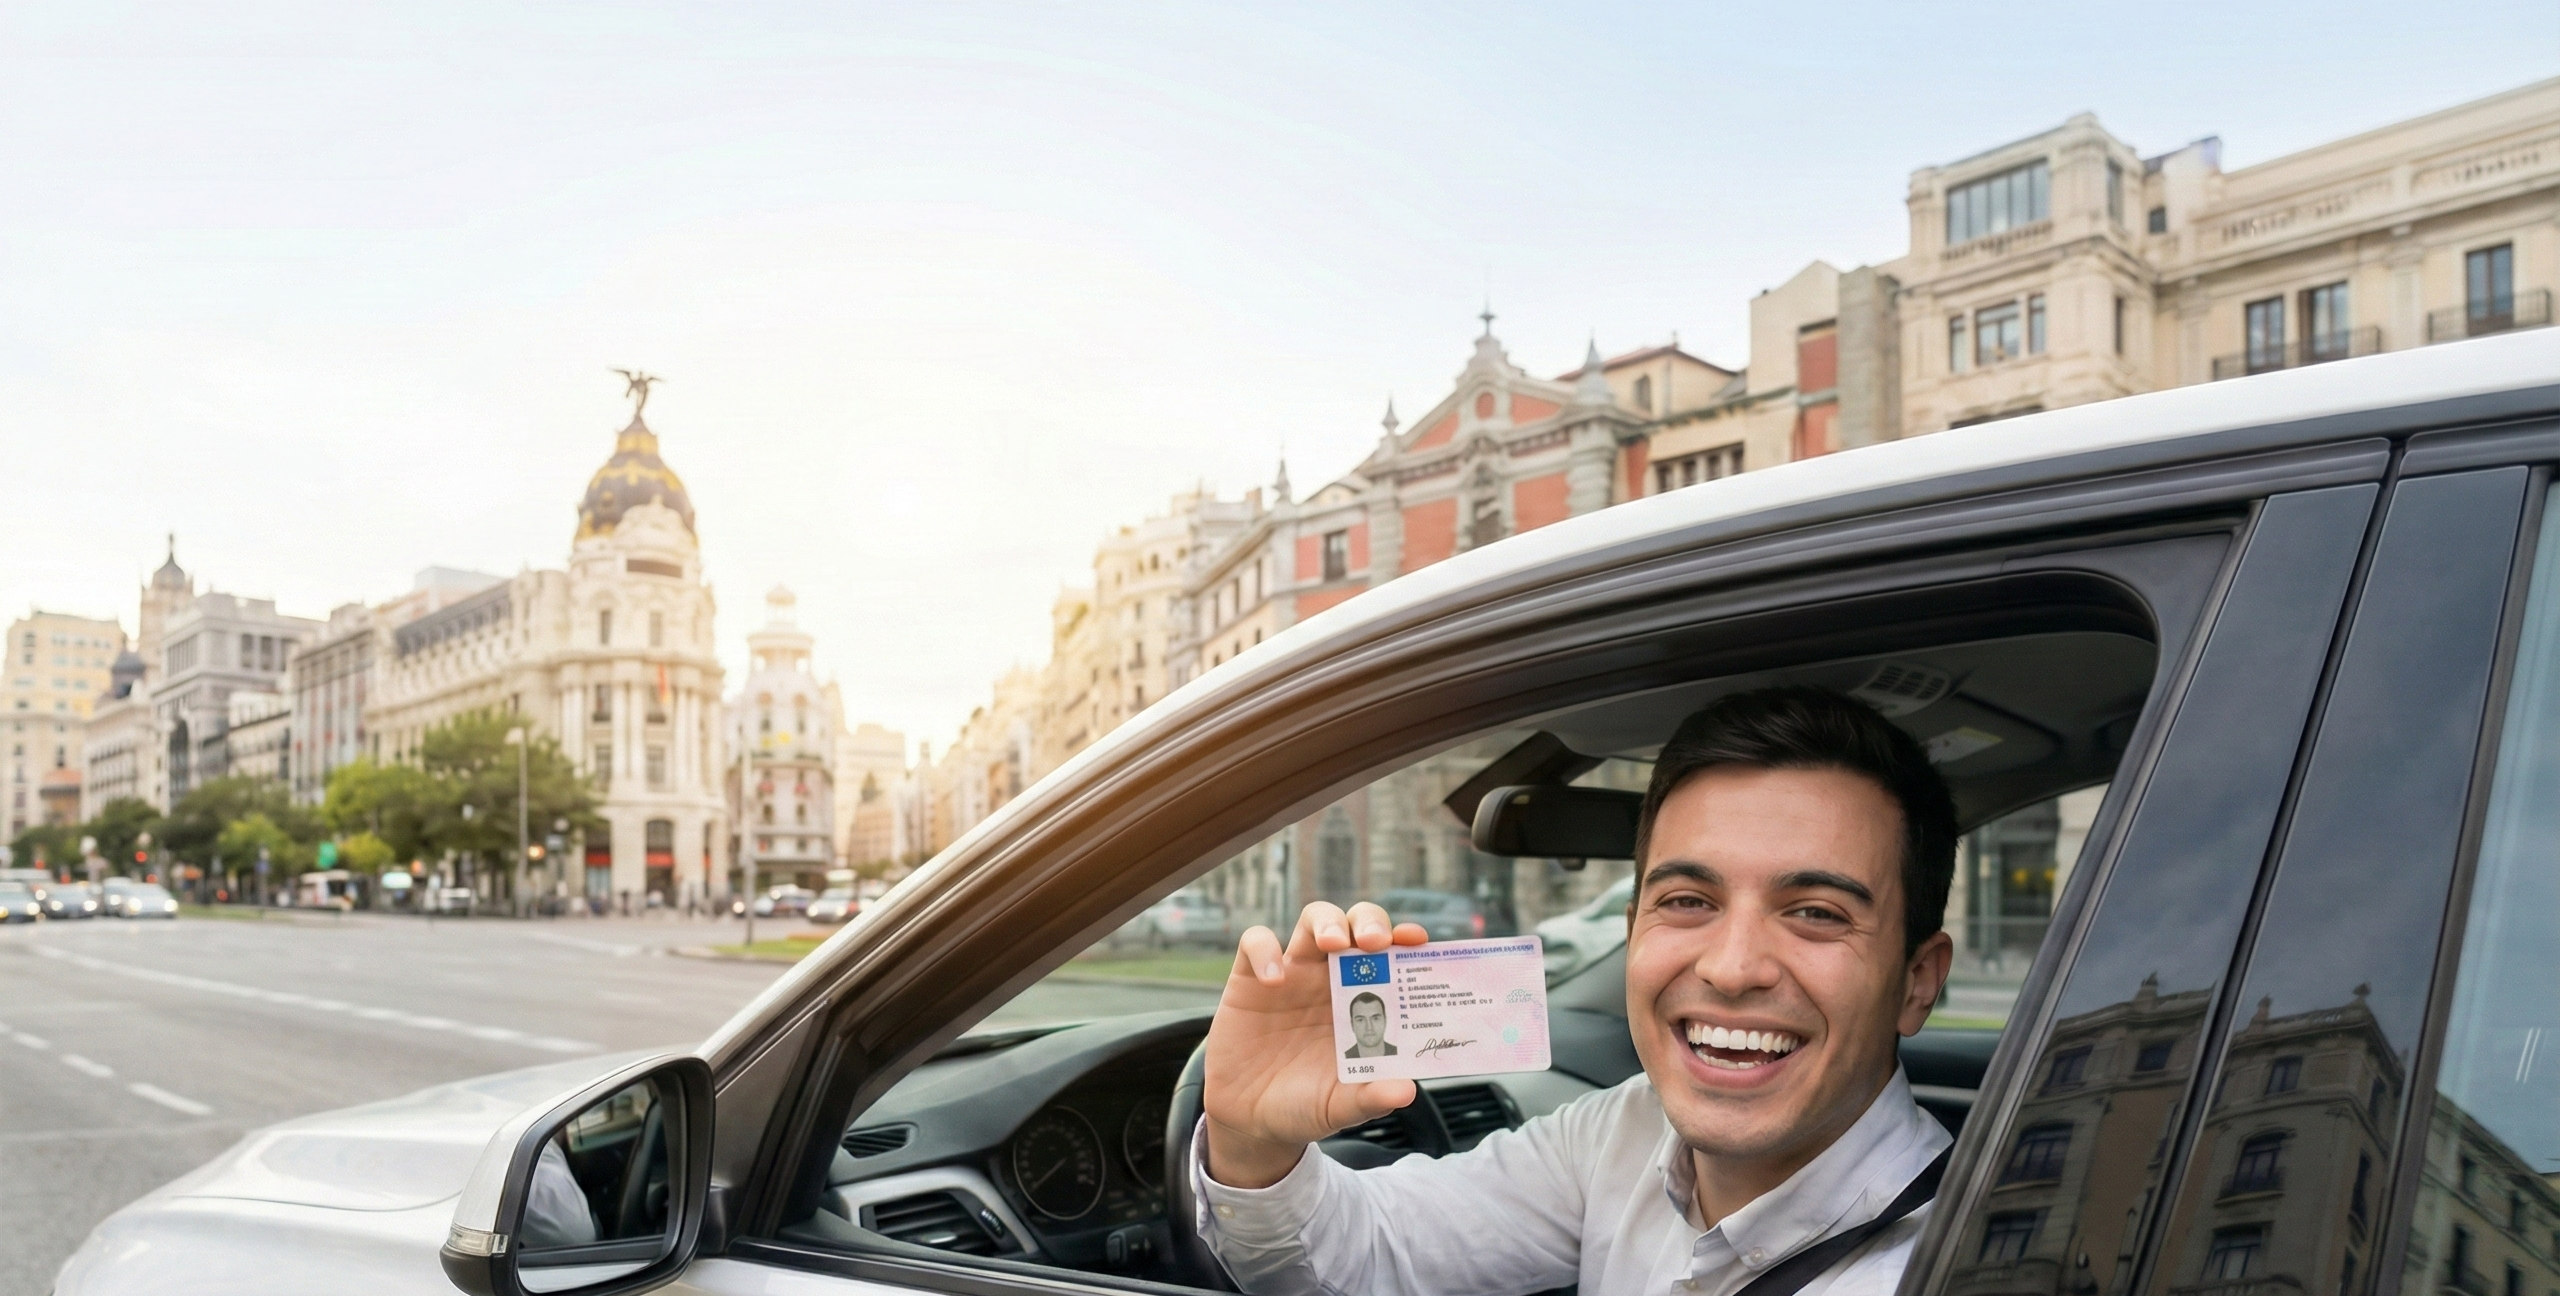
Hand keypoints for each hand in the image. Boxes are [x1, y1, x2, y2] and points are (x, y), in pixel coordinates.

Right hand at [1201, 901, 1427, 1188]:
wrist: (1252, 1121)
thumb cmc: (1305, 1105)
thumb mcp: (1342, 1106)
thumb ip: (1372, 1097)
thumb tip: (1407, 1090)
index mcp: (1362, 1001)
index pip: (1390, 956)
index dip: (1404, 940)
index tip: (1417, 941)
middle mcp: (1331, 979)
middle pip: (1356, 925)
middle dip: (1369, 921)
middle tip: (1375, 942)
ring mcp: (1292, 975)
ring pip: (1313, 920)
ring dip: (1326, 921)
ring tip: (1331, 943)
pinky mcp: (1250, 980)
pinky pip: (1255, 944)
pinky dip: (1265, 951)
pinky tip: (1273, 980)